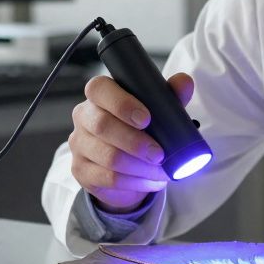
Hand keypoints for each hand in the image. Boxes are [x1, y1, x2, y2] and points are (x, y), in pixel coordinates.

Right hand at [68, 73, 194, 212]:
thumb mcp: (157, 111)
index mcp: (100, 96)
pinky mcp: (81, 170)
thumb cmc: (140, 130)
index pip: (99, 89)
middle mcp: (84, 117)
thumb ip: (170, 95)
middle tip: (159, 154)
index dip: (122, 103)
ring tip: (160, 170)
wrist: (125, 166)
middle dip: (135, 141)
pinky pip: (108, 178)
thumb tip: (184, 82)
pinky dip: (135, 182)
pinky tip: (150, 181)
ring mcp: (79, 145)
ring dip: (139, 166)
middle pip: (102, 125)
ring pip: (107, 156)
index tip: (147, 119)